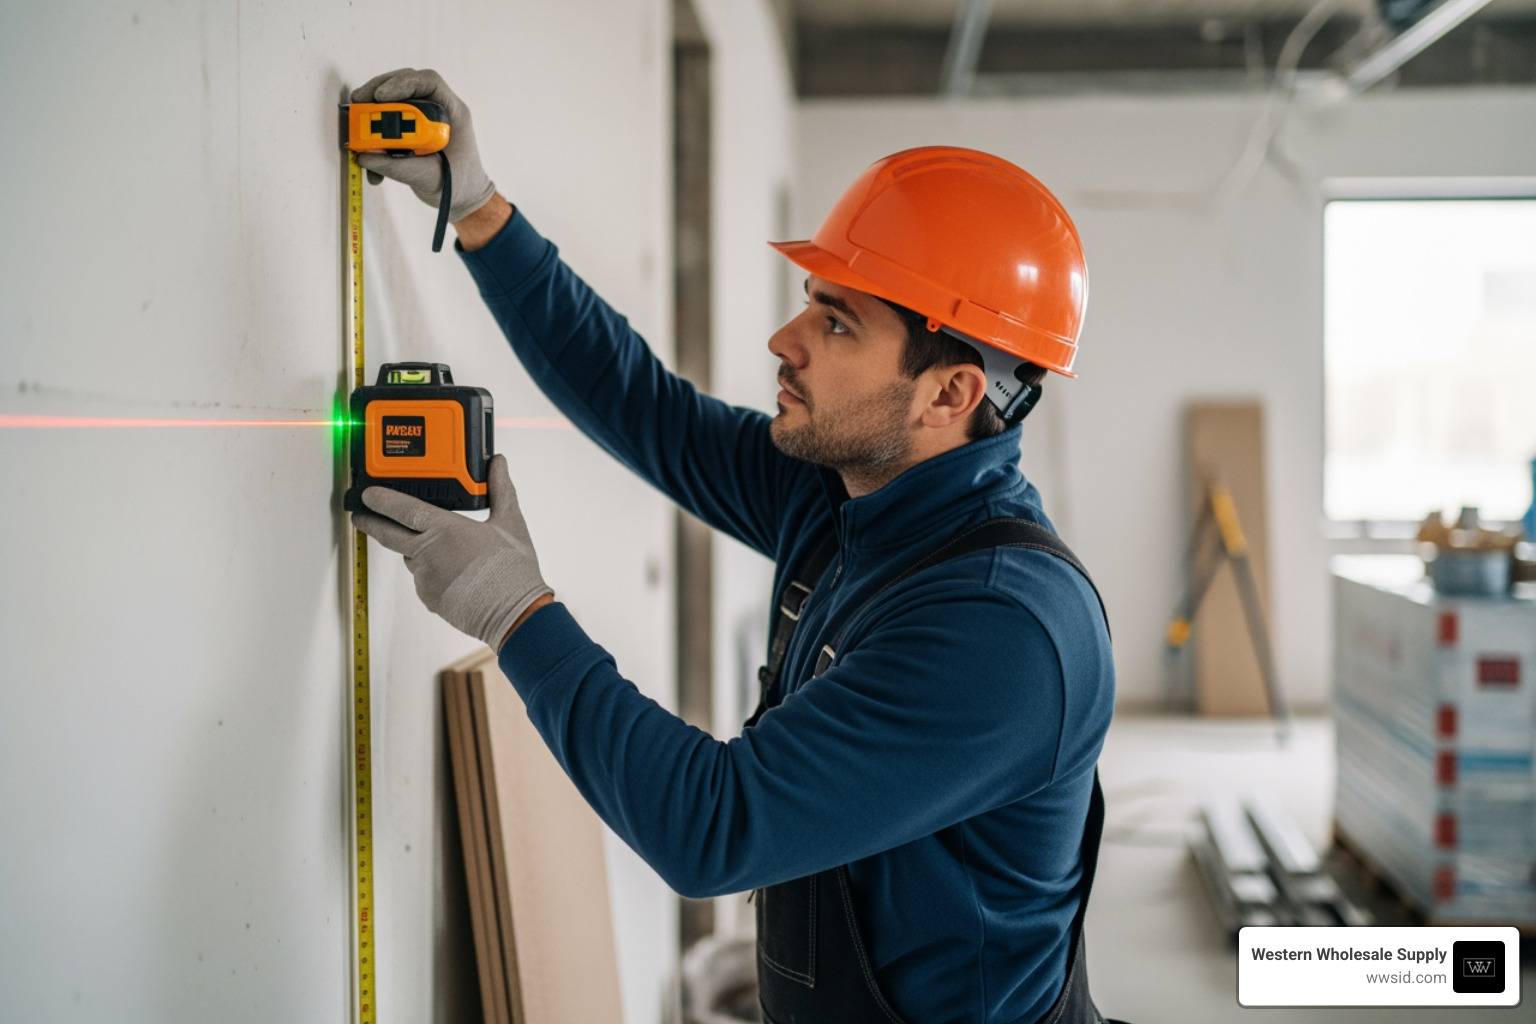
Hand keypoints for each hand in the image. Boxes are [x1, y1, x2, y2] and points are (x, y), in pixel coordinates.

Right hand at [350, 68, 495, 222]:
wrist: (463, 198)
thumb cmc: (458, 185)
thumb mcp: (429, 178)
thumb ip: (397, 167)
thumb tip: (365, 156)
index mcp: (453, 112)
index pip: (429, 82)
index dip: (403, 83)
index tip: (380, 96)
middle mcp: (438, 109)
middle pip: (405, 86)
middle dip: (377, 91)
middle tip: (357, 102)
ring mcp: (423, 118)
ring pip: (393, 102)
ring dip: (371, 113)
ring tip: (356, 128)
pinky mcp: (410, 129)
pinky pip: (387, 123)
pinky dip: (374, 138)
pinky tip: (369, 160)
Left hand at [352, 455, 551, 648]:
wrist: (515, 613)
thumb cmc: (512, 572)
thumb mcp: (510, 523)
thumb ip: (500, 489)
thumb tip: (498, 464)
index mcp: (445, 530)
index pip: (402, 509)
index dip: (381, 499)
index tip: (368, 494)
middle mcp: (428, 553)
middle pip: (388, 534)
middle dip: (370, 522)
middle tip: (360, 514)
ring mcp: (425, 578)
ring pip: (410, 558)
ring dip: (415, 550)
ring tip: (440, 549)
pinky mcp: (428, 598)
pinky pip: (421, 579)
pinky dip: (431, 572)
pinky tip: (453, 572)